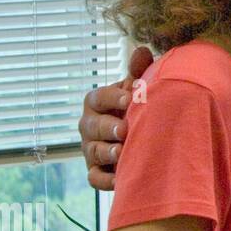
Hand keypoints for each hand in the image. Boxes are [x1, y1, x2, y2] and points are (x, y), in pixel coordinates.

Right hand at [79, 46, 153, 189]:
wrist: (141, 134)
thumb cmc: (136, 107)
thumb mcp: (137, 89)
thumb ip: (139, 71)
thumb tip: (141, 50)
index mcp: (97, 103)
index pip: (98, 98)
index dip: (113, 98)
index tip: (131, 98)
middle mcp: (89, 126)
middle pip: (91, 126)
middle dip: (107, 128)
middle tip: (124, 130)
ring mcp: (90, 149)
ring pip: (93, 151)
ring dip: (107, 152)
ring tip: (122, 152)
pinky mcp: (96, 171)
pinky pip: (94, 179)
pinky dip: (105, 180)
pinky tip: (120, 179)